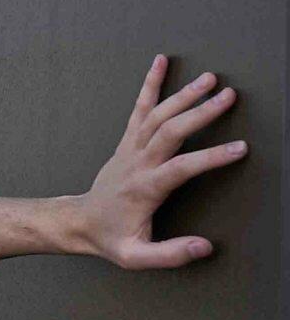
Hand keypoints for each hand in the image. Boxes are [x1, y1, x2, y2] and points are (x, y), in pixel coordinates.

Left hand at [73, 55, 245, 268]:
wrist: (79, 223)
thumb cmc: (111, 239)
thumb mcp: (135, 257)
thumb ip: (170, 255)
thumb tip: (205, 248)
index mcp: (144, 189)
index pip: (180, 169)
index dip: (209, 158)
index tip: (240, 148)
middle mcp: (136, 163)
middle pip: (169, 131)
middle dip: (200, 113)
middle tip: (229, 96)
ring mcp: (130, 148)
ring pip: (156, 115)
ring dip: (183, 95)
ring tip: (211, 78)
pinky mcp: (126, 141)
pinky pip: (138, 108)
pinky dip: (150, 83)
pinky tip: (160, 62)